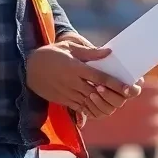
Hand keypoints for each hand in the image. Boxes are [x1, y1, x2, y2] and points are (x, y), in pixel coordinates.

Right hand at [26, 41, 141, 118]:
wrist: (28, 68)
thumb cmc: (52, 54)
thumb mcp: (69, 47)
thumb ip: (90, 52)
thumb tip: (108, 52)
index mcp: (75, 68)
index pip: (99, 77)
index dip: (115, 83)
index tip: (128, 86)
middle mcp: (73, 83)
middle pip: (98, 93)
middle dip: (115, 95)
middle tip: (129, 94)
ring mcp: (68, 94)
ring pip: (91, 104)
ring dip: (106, 104)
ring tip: (119, 100)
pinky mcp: (64, 101)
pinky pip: (81, 109)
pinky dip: (94, 110)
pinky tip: (104, 107)